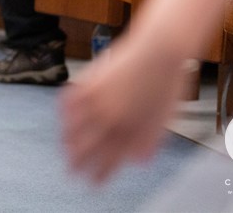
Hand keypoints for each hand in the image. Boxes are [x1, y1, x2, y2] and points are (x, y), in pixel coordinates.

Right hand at [59, 34, 185, 183]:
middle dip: (77, 163)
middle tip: (72, 172)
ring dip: (67, 140)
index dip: (100, 173)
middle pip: (86, 147)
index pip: (109, 159)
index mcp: (130, 130)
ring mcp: (97, 99)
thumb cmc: (167, 84)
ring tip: (64, 147)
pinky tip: (64, 116)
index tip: (94, 182)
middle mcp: (110, 117)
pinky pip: (70, 100)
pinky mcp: (89, 80)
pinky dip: (65, 111)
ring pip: (74, 126)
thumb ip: (149, 142)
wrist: (160, 50)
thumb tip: (138, 161)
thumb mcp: (164, 120)